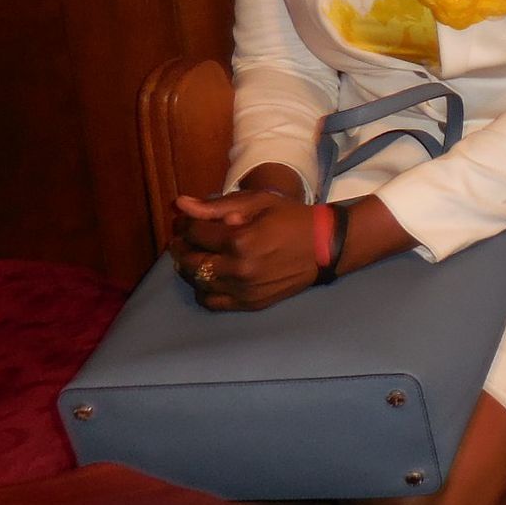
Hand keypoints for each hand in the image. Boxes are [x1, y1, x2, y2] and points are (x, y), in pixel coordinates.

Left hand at [169, 188, 315, 310]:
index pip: (195, 233)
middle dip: (181, 246)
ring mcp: (244, 289)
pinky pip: (213, 302)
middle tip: (181, 238)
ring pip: (198, 282)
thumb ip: (217, 205)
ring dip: (189, 268)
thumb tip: (180, 205)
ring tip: (194, 256)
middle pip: (191, 260)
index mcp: (239, 240)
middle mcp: (238, 268)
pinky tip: (208, 277)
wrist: (325, 246)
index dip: (183, 223)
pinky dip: (203, 290)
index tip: (182, 219)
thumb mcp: (258, 202)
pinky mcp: (250, 303)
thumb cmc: (292, 218)